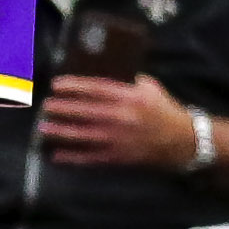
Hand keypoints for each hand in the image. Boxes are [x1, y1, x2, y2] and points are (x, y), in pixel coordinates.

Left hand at [40, 75, 198, 170]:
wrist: (185, 142)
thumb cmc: (166, 112)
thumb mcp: (151, 88)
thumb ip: (129, 80)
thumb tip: (106, 70)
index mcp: (129, 98)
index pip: (94, 89)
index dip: (73, 86)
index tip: (56, 84)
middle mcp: (121, 118)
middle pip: (84, 112)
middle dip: (61, 108)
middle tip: (45, 106)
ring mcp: (118, 140)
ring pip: (82, 135)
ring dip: (60, 132)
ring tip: (43, 127)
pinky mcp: (118, 158)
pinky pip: (90, 158)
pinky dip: (72, 157)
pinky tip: (56, 155)